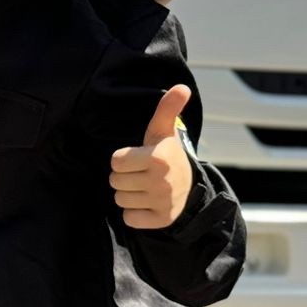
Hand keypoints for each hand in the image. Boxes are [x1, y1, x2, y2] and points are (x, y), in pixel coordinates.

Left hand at [112, 85, 195, 228]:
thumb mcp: (163, 131)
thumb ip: (167, 108)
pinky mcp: (161, 220)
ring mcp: (162, 202)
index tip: (139, 158)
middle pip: (115, 181)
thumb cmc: (167, 156)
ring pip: (120, 200)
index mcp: (158, 157)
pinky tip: (147, 204)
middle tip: (141, 174)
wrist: (190, 189)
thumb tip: (182, 86)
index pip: (115, 161)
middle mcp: (161, 181)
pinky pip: (129, 218)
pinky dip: (134, 214)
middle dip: (124, 177)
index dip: (123, 160)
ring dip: (128, 195)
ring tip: (145, 188)